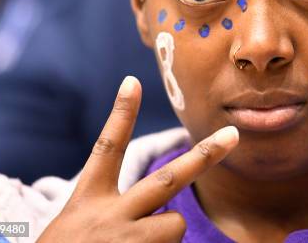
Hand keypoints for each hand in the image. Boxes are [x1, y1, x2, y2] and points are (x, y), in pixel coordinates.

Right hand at [38, 76, 238, 241]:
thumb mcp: (73, 227)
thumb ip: (111, 211)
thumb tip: (167, 208)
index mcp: (87, 201)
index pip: (107, 149)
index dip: (121, 115)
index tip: (133, 81)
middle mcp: (110, 217)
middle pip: (167, 179)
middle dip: (204, 156)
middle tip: (233, 135)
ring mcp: (129, 242)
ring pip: (176, 223)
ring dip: (165, 233)